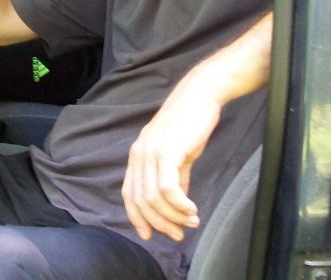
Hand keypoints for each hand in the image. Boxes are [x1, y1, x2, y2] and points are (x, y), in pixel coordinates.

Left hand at [121, 77, 223, 241]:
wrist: (200, 94)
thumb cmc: (190, 122)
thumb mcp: (179, 155)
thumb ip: (176, 178)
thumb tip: (177, 204)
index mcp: (138, 155)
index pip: (129, 195)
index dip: (138, 218)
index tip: (151, 235)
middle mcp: (139, 155)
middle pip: (142, 201)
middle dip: (160, 224)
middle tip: (179, 234)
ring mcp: (151, 152)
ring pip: (154, 198)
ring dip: (174, 217)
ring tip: (191, 222)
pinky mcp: (167, 151)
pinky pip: (168, 188)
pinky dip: (180, 205)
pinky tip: (192, 210)